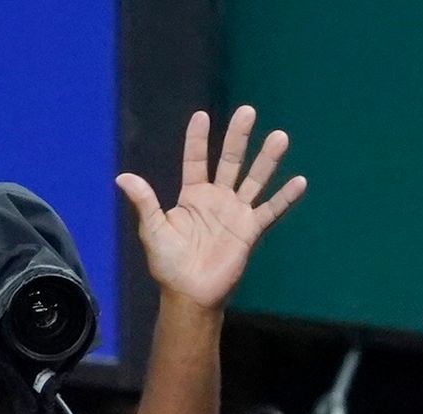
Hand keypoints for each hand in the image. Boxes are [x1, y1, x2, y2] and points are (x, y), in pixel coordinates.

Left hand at [118, 106, 306, 309]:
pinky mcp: (250, 230)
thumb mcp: (153, 230)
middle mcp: (217, 198)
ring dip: (267, 159)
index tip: (201, 116)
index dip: (198, 139)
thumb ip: (145, 202)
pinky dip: (285, 197)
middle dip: (238, 137)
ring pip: (255, 179)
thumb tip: (122, 177)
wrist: (190, 294)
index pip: (196, 160)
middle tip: (247, 111)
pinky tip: (299, 181)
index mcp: (192, 195)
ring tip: (280, 137)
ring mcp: (236, 212)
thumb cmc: (168, 263)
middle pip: (231, 160)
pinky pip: (271, 210)